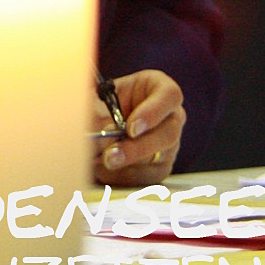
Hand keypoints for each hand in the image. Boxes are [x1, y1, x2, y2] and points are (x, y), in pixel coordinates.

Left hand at [96, 69, 184, 185]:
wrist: (96, 118)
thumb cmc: (98, 101)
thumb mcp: (94, 98)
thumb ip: (97, 112)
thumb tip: (102, 135)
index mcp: (158, 88)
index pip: (169, 95)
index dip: (153, 112)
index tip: (131, 128)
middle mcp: (170, 115)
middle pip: (167, 133)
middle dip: (137, 147)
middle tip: (111, 156)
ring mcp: (169, 141)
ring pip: (160, 157)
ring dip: (130, 165)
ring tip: (102, 165)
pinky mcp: (162, 163)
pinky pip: (151, 175)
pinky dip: (128, 176)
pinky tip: (107, 173)